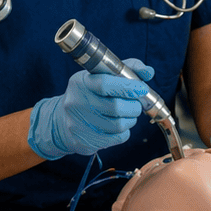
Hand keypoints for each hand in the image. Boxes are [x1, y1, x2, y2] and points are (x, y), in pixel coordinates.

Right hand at [27, 60, 155, 159]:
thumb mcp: (101, 77)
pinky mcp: (85, 141)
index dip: (128, 86)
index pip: (105, 84)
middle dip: (133, 106)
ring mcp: (79, 123)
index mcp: (81, 82)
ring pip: (119, 124)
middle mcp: (77, 102)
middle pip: (116, 107)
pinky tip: (117, 126)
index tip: (142, 88)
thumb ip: (126, 70)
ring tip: (126, 115)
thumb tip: (148, 72)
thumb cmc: (88, 95)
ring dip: (130, 119)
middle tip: (136, 104)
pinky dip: (123, 132)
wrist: (61, 121)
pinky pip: (117, 138)